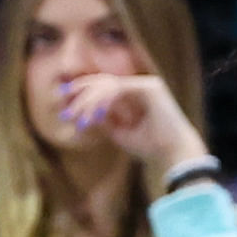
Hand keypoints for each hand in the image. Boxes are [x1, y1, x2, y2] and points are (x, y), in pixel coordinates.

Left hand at [46, 61, 208, 183]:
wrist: (172, 154)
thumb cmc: (150, 147)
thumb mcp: (119, 133)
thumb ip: (103, 120)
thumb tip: (82, 114)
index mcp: (135, 94)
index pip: (104, 86)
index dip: (82, 91)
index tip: (63, 101)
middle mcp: (141, 85)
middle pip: (103, 81)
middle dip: (80, 94)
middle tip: (65, 110)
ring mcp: (146, 84)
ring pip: (109, 85)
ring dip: (90, 102)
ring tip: (79, 119)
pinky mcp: (150, 87)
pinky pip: (119, 88)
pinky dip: (105, 101)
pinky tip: (96, 115)